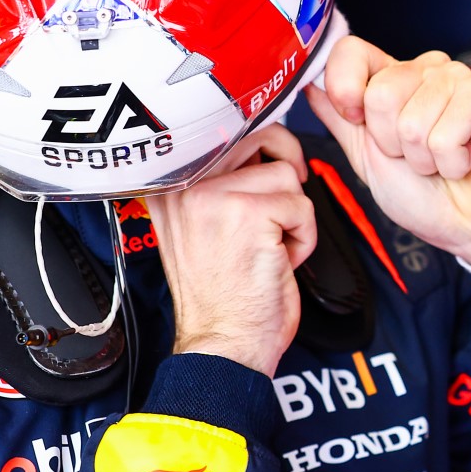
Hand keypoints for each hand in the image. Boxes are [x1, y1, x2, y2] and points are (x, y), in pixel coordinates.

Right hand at [146, 125, 316, 376]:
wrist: (221, 344)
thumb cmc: (220, 293)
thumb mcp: (196, 226)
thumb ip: (213, 181)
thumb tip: (255, 140)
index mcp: (167, 183)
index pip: (218, 127)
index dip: (256, 142)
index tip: (265, 159)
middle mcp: (183, 182)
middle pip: (256, 133)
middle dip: (284, 163)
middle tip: (284, 199)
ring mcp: (213, 195)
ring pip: (285, 172)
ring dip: (291, 213)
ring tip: (269, 245)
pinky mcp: (248, 213)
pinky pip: (301, 205)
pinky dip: (303, 237)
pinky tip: (278, 261)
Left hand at [305, 38, 470, 268]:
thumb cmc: (425, 195)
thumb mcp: (365, 156)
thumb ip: (337, 117)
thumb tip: (306, 81)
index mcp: (389, 79)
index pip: (350, 51)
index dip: (344, 89)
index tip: (357, 122)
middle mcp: (422, 71)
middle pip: (380, 94)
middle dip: (391, 143)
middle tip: (416, 156)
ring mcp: (455, 79)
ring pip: (411, 121)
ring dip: (424, 159)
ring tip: (442, 160)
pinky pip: (444, 136)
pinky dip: (451, 162)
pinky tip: (467, 159)